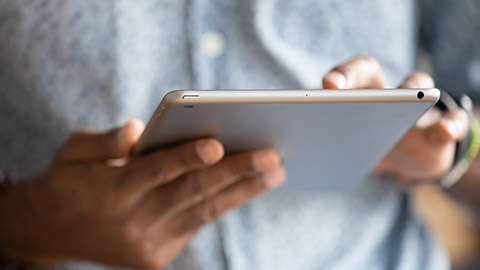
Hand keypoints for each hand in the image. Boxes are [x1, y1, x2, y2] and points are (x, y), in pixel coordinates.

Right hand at [0, 119, 284, 267]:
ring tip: (274, 173)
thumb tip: (140, 128)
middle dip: (235, 173)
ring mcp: (146, 243)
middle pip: (190, 193)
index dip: (186, 158)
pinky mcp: (156, 256)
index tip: (217, 145)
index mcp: (110, 190)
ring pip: (202, 213)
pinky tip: (247, 188)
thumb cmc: (69, 180)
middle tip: (272, 157)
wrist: (51, 231)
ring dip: (242, 192)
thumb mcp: (74, 151)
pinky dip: (222, 204)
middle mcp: (131, 220)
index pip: (155, 171)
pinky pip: (195, 225)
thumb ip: (106, 140)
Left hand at [322, 56, 468, 186]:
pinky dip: (450, 124)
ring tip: (408, 97)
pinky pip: (451, 121)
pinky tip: (444, 131)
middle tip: (333, 86)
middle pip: (369, 71)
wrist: (409, 161)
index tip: (325, 86)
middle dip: (352, 74)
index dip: (336, 76)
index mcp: (356, 95)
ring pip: (419, 85)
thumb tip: (282, 153)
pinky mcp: (440, 130)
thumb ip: (320, 142)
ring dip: (413, 89)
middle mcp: (383, 92)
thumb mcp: (345, 146)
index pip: (344, 74)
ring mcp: (415, 108)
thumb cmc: (369, 147)